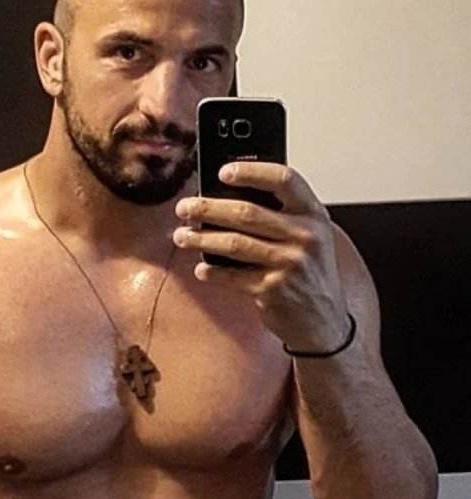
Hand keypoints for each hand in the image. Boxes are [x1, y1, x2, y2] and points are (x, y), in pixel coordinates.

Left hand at [173, 163, 348, 351]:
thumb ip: (280, 213)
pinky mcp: (273, 290)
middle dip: (208, 208)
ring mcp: (289, 264)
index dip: (251, 171)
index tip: (222, 172)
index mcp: (313, 214)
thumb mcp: (307, 235)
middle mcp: (305, 236)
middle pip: (247, 212)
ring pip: (233, 243)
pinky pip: (232, 276)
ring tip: (181, 236)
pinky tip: (201, 268)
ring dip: (201, 238)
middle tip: (185, 208)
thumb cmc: (310, 271)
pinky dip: (212, 271)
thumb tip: (227, 194)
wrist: (324, 320)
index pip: (284, 180)